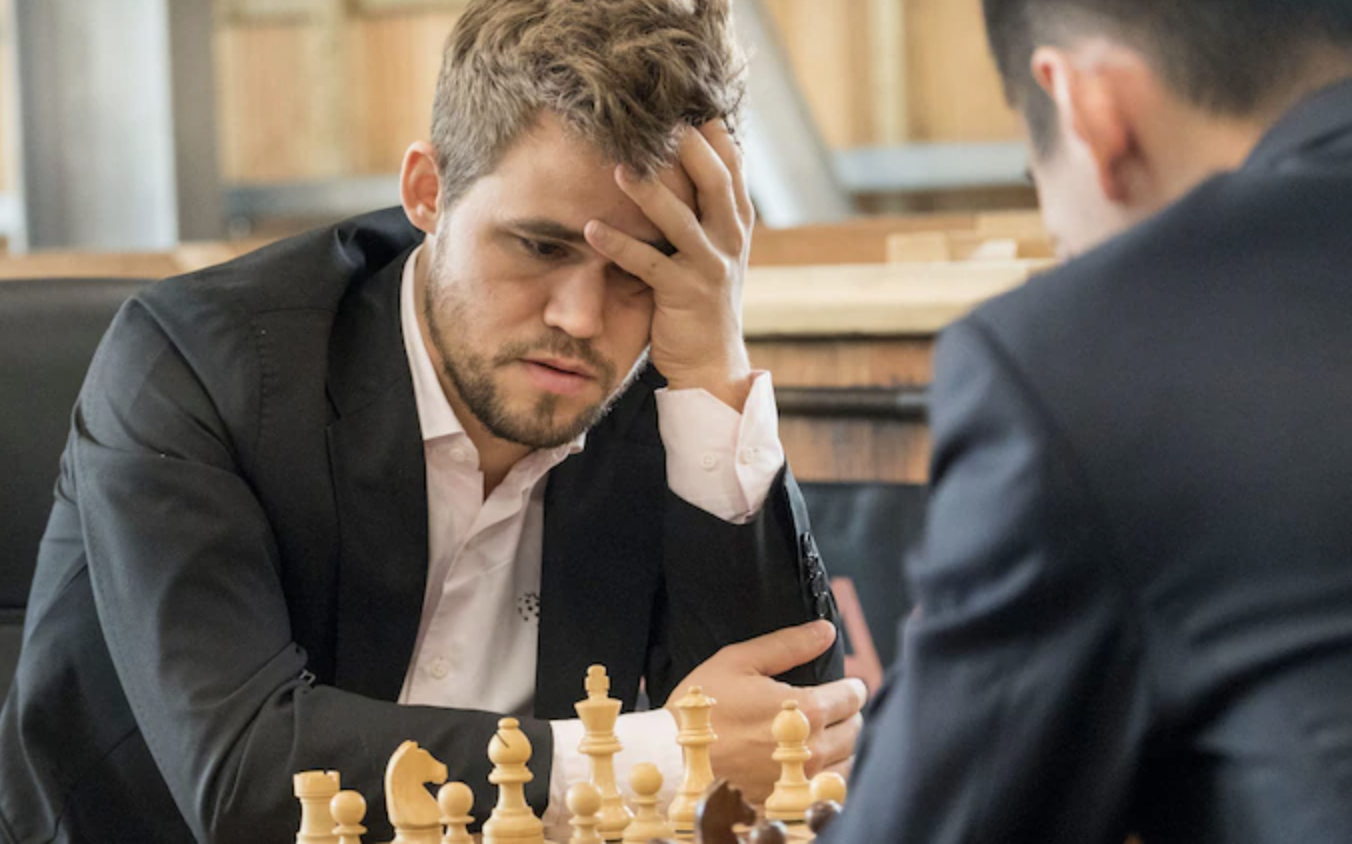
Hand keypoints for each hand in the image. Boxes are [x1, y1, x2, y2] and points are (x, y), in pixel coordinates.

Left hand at [584, 120, 755, 410]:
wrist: (711, 362)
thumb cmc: (701, 299)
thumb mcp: (711, 247)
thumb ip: (702, 207)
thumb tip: (680, 156)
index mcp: (737, 222)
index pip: (731, 164)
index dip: (710, 131)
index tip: (684, 101)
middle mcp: (731, 239)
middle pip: (714, 180)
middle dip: (686, 147)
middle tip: (655, 118)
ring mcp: (710, 266)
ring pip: (680, 219)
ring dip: (648, 191)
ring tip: (618, 167)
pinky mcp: (684, 294)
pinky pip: (648, 264)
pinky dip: (618, 245)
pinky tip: (590, 229)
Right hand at [665, 620, 867, 802]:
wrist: (672, 762)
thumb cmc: (701, 710)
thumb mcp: (738, 662)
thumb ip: (788, 645)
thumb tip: (825, 631)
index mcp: (804, 709)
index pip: (852, 696)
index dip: (851, 686)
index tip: (846, 685)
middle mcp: (811, 748)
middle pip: (855, 728)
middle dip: (848, 713)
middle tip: (831, 706)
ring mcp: (802, 780)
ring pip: (848, 760)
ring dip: (843, 745)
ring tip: (823, 734)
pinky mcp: (790, 800)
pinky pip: (829, 788)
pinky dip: (830, 773)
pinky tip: (812, 763)